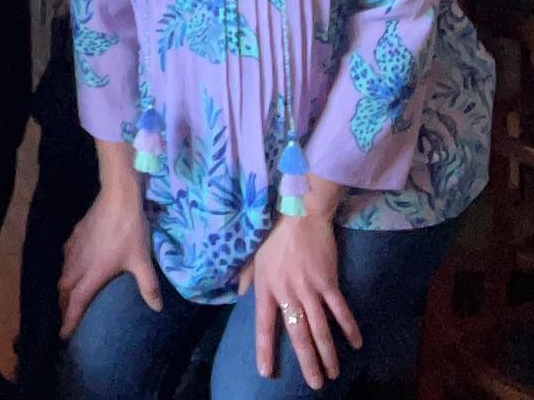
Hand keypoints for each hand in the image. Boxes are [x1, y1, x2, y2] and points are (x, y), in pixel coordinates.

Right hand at [58, 185, 160, 339]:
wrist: (117, 197)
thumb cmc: (130, 231)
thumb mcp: (142, 260)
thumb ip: (148, 286)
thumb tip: (157, 309)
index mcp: (93, 273)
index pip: (76, 301)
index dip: (69, 319)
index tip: (62, 335)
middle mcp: (79, 263)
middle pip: (64, 290)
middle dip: (62, 306)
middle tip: (64, 318)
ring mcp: (75, 247)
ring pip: (62, 273)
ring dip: (62, 289)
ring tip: (65, 297)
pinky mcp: (75, 234)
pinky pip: (65, 257)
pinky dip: (65, 268)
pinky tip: (71, 266)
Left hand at [241, 212, 359, 388]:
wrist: (300, 214)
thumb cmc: (275, 235)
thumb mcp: (254, 256)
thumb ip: (247, 278)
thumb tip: (240, 295)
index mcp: (266, 287)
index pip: (263, 324)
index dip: (264, 349)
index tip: (266, 372)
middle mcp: (286, 291)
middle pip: (297, 334)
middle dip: (307, 362)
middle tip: (316, 384)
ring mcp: (308, 287)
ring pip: (319, 328)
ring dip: (328, 354)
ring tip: (333, 373)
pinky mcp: (327, 281)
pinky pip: (340, 310)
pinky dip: (349, 328)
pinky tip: (356, 344)